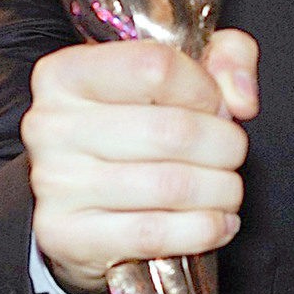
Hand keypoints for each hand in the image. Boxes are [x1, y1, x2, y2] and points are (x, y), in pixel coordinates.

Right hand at [23, 31, 258, 293]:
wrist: (79, 206)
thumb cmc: (131, 130)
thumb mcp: (180, 74)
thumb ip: (225, 58)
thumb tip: (242, 99)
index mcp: (67, 73)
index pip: (157, 66)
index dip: (205, 90)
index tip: (216, 107)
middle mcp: (51, 125)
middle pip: (172, 130)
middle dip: (225, 145)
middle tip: (230, 154)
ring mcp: (55, 183)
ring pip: (172, 186)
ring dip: (221, 190)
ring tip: (227, 189)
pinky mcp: (67, 236)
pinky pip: (156, 234)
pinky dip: (205, 229)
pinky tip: (218, 222)